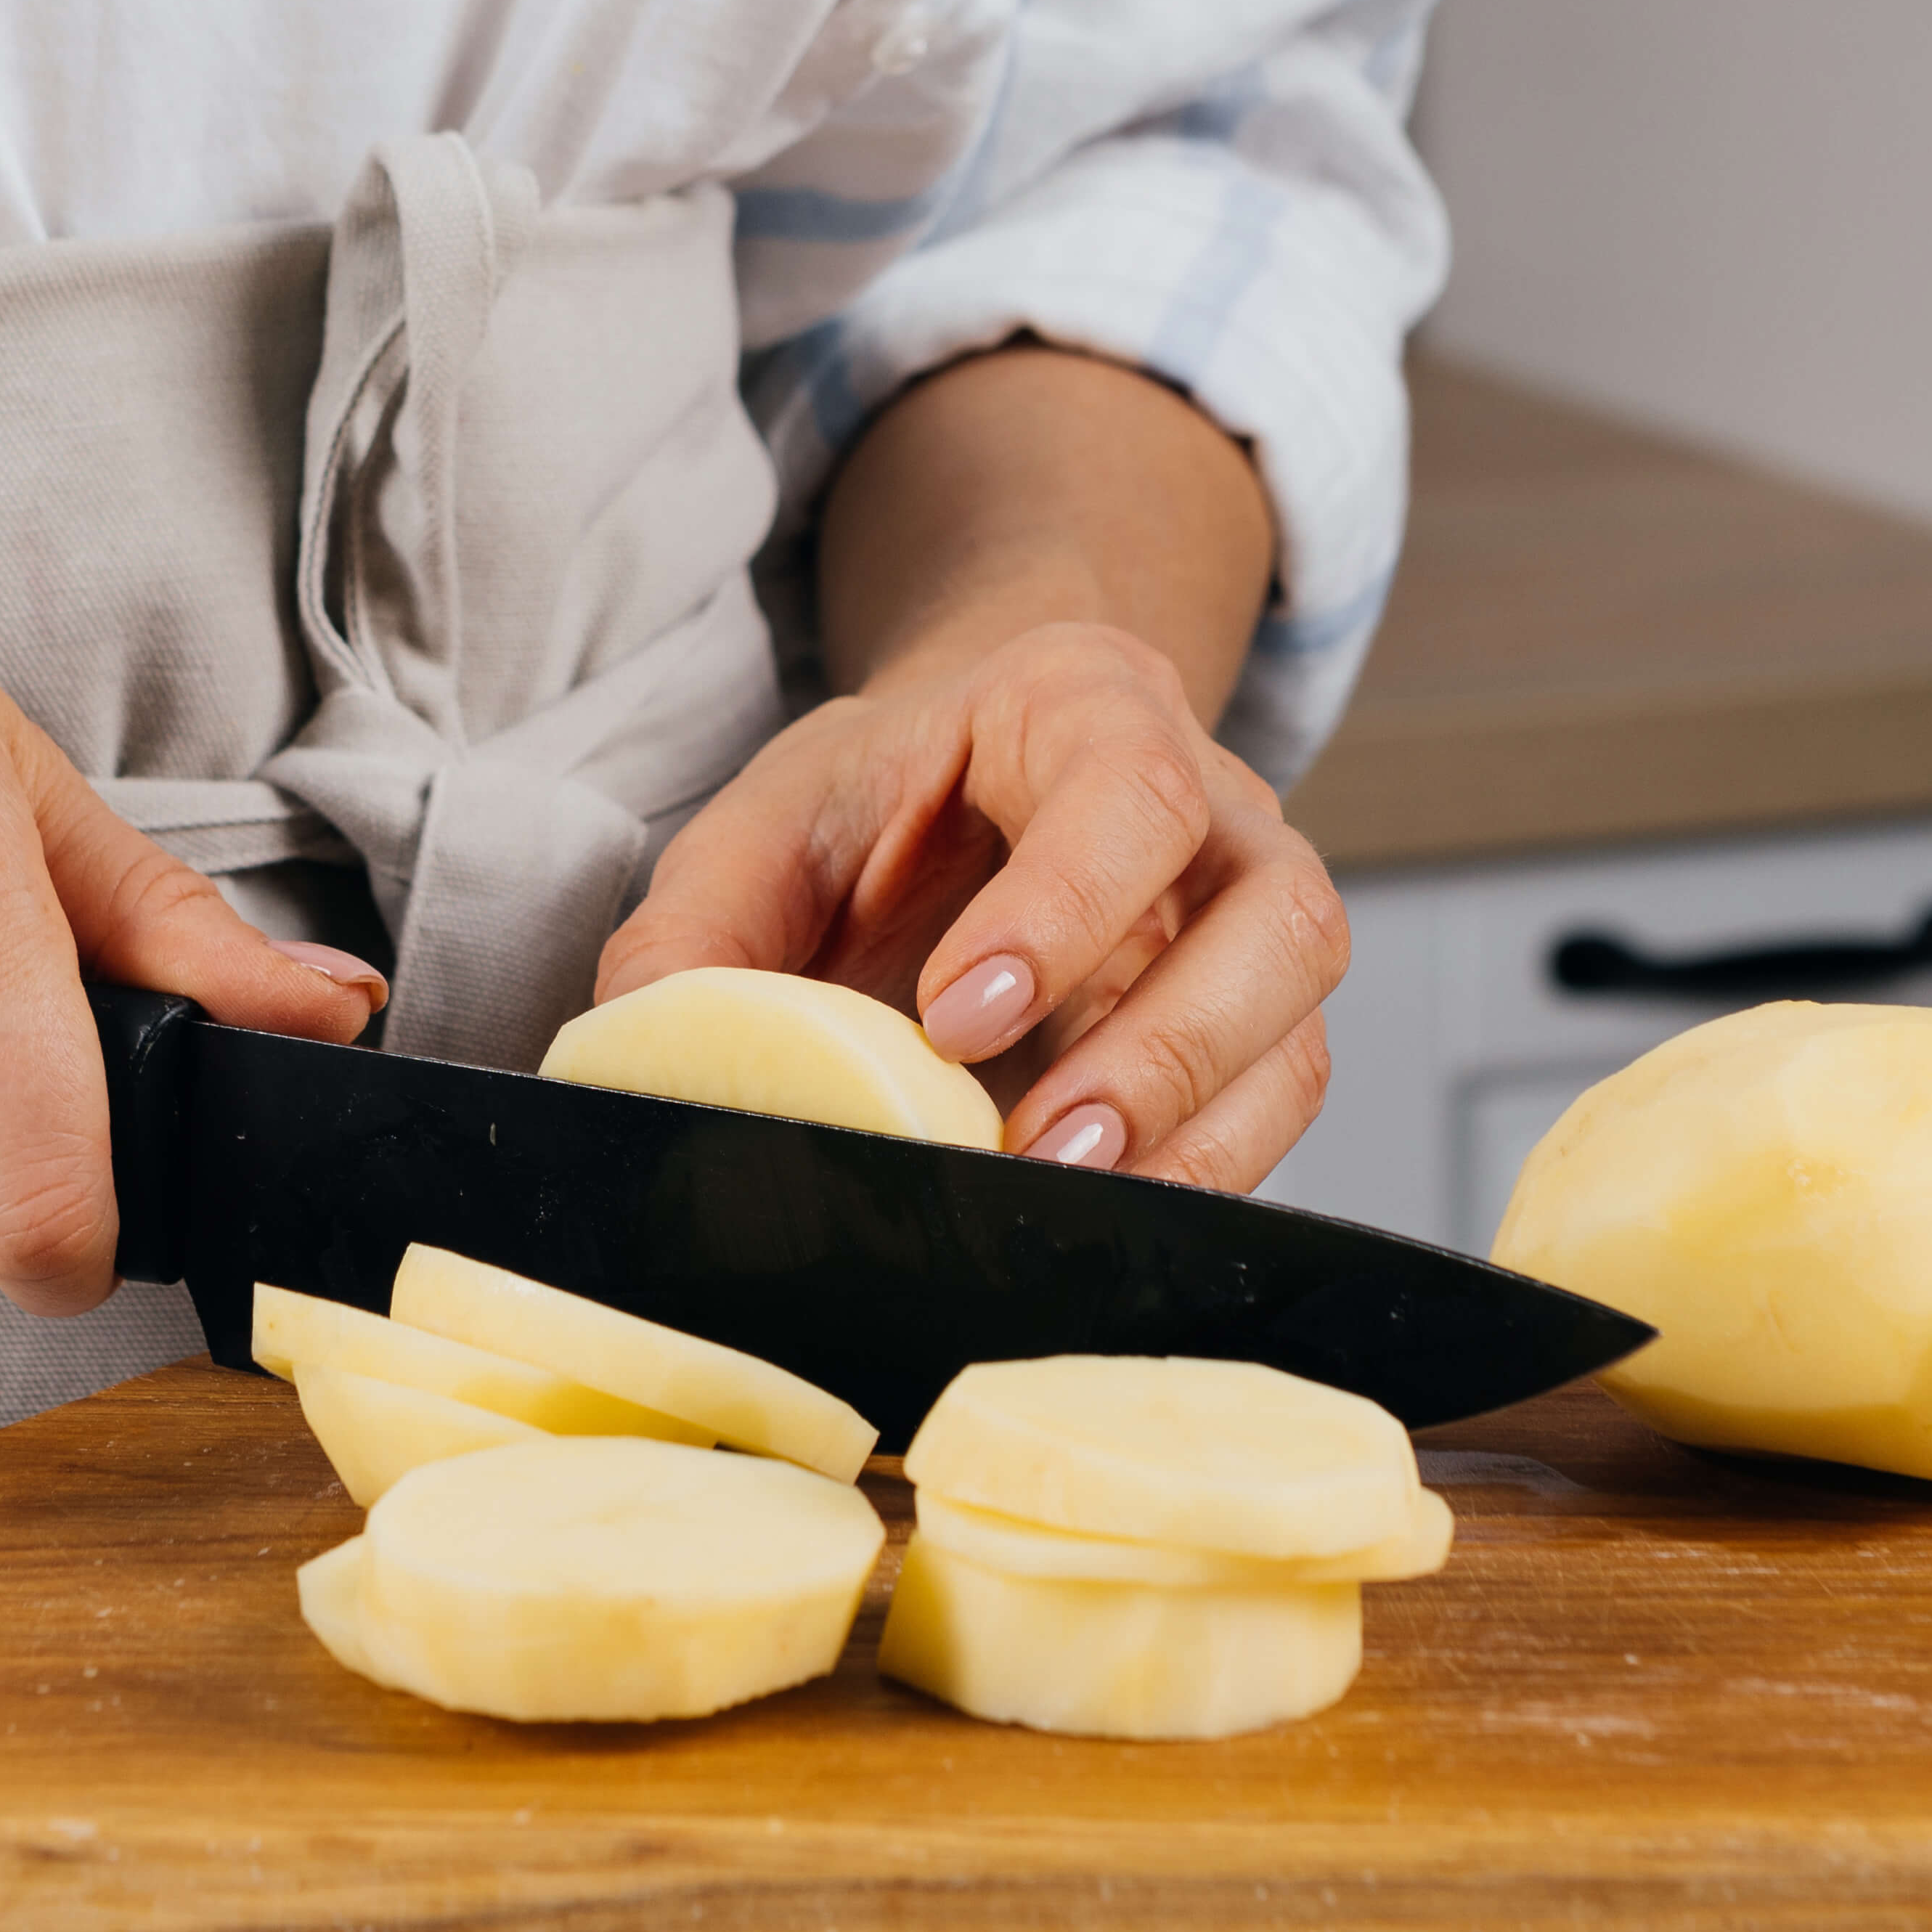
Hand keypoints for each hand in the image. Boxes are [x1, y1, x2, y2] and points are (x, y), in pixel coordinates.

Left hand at [594, 617, 1346, 1192]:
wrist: (966, 784)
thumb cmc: (875, 807)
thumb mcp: (763, 830)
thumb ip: (692, 934)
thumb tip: (634, 1057)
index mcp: (1088, 708)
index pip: (1127, 793)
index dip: (1062, 912)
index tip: (954, 1022)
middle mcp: (1215, 804)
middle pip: (1270, 912)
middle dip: (1160, 1047)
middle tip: (1038, 1144)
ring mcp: (1253, 916)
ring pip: (1297, 1017)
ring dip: (1198, 1127)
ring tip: (1072, 1200)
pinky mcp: (1259, 1022)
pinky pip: (1280, 1102)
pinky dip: (1208, 1172)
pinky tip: (1108, 1223)